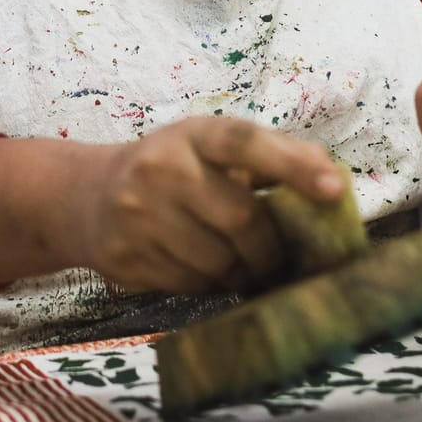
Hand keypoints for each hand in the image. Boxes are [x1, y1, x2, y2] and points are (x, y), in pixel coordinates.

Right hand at [66, 117, 344, 296]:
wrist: (87, 196)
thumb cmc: (172, 169)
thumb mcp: (211, 146)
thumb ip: (272, 156)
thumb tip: (333, 178)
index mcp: (192, 135)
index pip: (245, 142)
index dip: (292, 165)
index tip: (334, 190)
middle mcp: (161, 169)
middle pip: (241, 219)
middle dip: (270, 249)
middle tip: (280, 262)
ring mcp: (138, 215)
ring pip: (218, 262)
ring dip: (243, 273)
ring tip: (244, 267)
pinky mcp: (126, 256)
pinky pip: (191, 285)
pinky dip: (211, 286)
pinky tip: (207, 271)